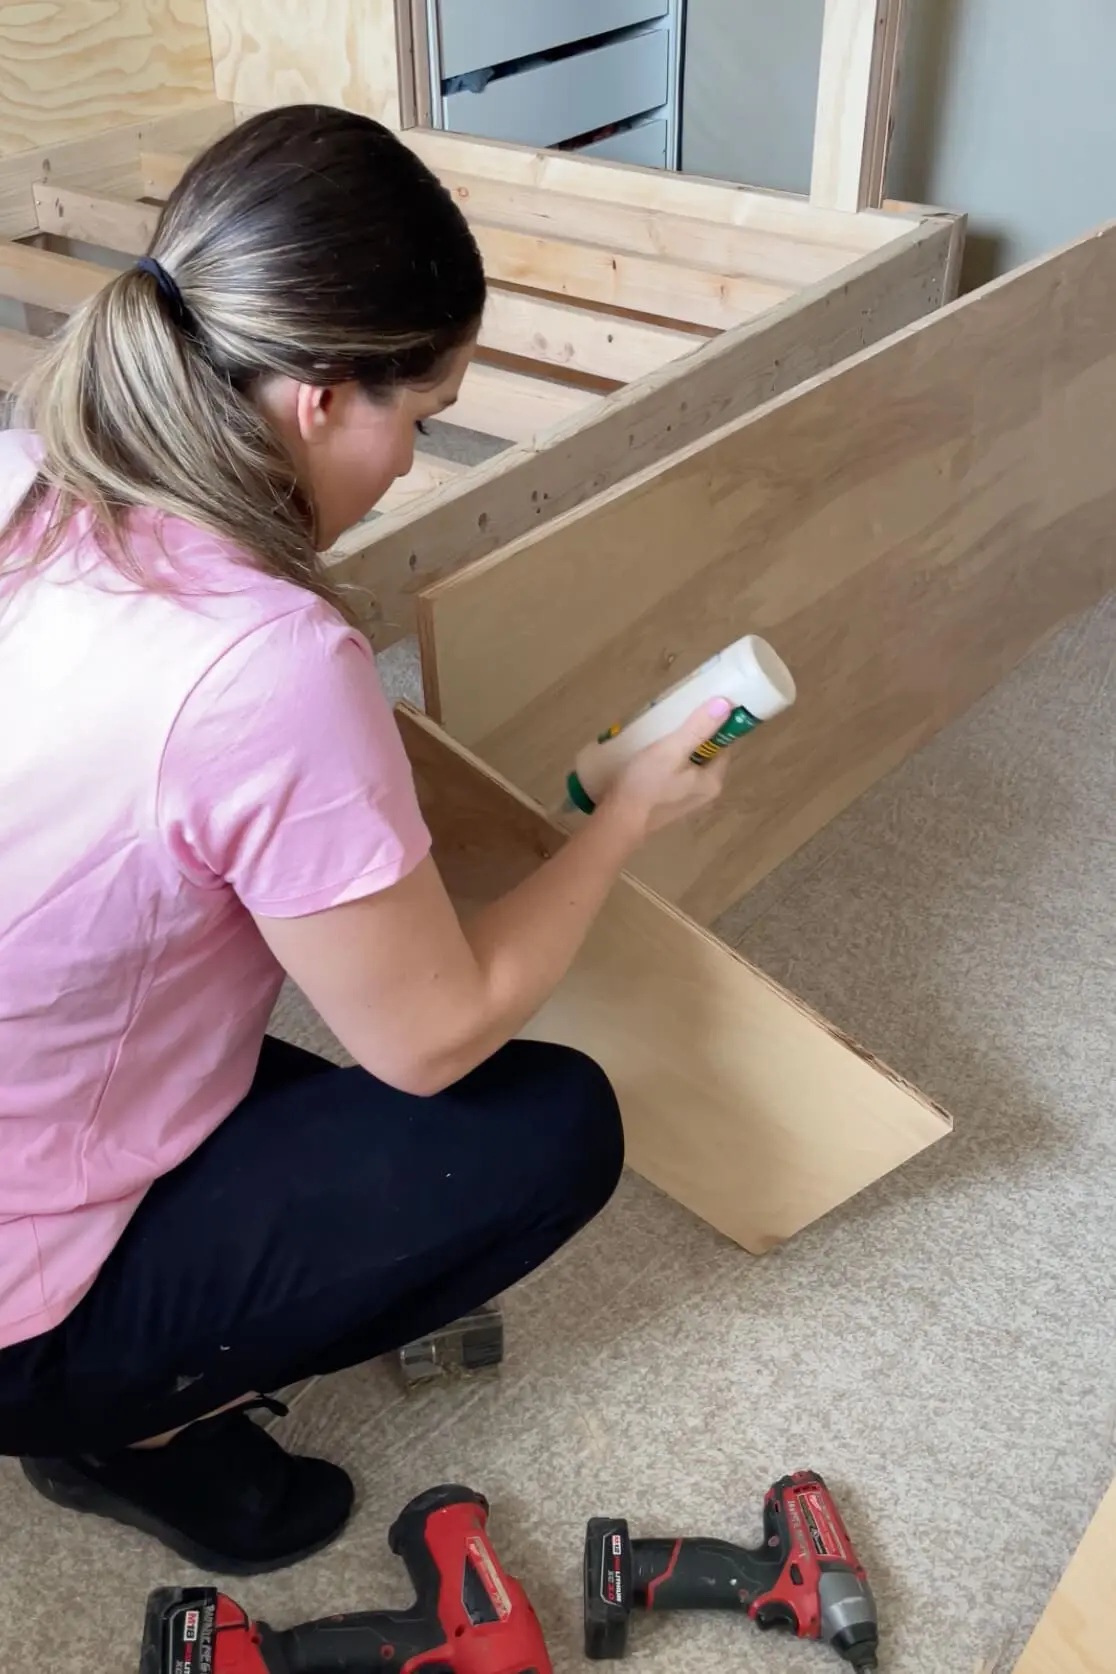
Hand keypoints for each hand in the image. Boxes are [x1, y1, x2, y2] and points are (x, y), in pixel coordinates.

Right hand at [603, 698, 733, 841]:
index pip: (723, 745)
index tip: (697, 708)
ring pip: (688, 765)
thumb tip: (726, 704)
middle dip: (692, 735)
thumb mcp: (672, 749)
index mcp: (713, 782)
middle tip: (673, 717)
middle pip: (705, 755)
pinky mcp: (667, 803)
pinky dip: (667, 762)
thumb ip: (698, 727)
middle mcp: (704, 794)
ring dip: (678, 748)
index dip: (713, 725)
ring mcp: (685, 801)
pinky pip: (674, 775)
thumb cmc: (646, 784)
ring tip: (660, 732)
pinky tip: (651, 754)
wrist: (616, 821)